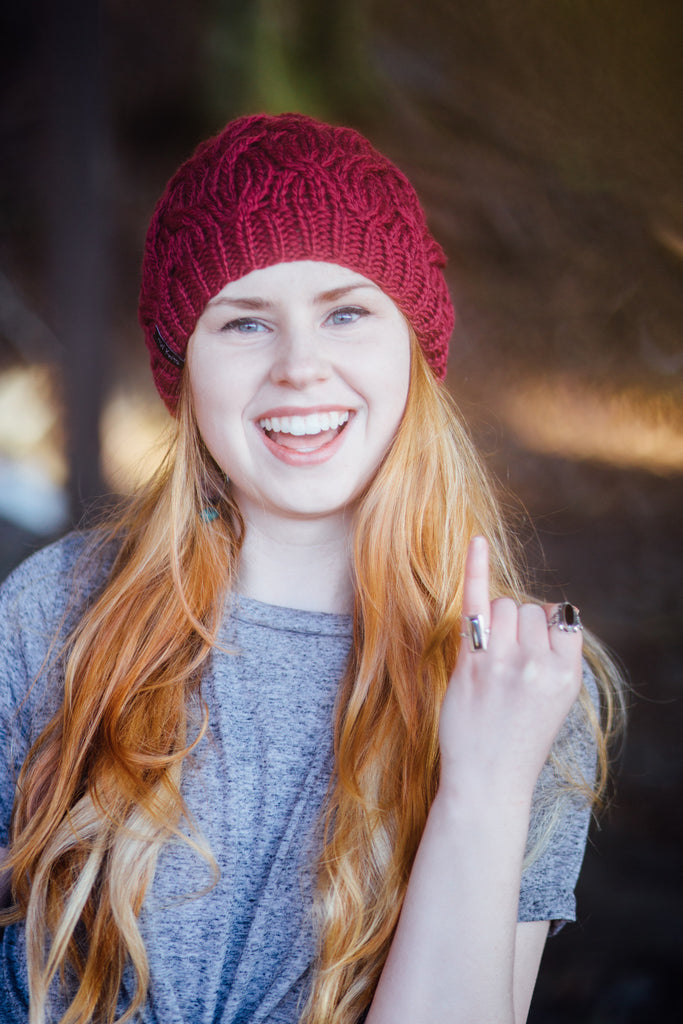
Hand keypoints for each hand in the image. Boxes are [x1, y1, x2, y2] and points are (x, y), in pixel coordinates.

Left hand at [438, 536, 583, 806]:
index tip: (530, 655)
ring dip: (494, 623)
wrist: (488, 781)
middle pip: (527, 609)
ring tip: (490, 663)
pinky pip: (477, 603)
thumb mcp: (556, 700)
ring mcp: (505, 661)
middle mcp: (540, 663)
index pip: (560, 618)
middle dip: (515, 628)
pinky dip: (477, 568)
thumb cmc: (518, 739)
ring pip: (503, 606)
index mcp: (569, 673)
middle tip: (504, 670)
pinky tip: (477, 541)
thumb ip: (554, 655)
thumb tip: (543, 607)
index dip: (541, 631)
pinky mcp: (471, 663)